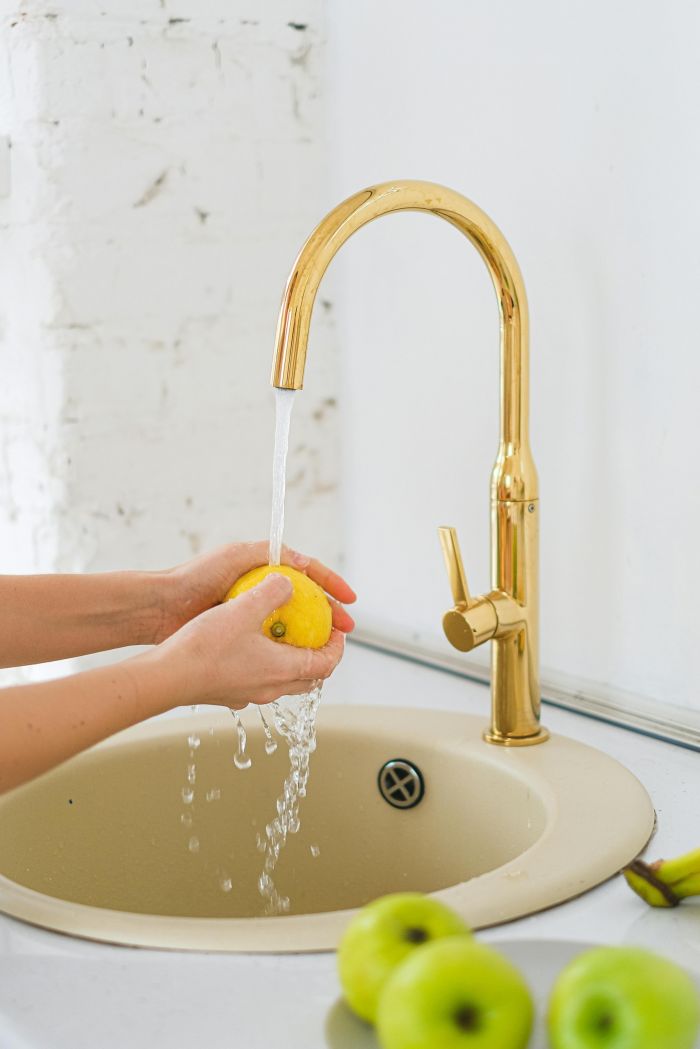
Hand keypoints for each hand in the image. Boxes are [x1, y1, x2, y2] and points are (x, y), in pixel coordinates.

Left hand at [152, 540, 355, 643]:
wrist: (160, 608)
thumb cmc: (194, 578)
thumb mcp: (236, 555)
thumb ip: (269, 554)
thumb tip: (304, 564)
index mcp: (264, 569)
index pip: (309, 575)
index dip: (333, 586)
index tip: (351, 601)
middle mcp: (262, 592)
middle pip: (308, 604)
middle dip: (331, 615)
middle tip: (346, 630)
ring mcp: (253, 617)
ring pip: (295, 627)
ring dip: (315, 637)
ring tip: (329, 648)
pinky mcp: (241, 638)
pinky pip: (273, 645)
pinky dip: (290, 651)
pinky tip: (300, 661)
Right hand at [156, 573, 345, 707]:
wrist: (166, 676)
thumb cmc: (205, 645)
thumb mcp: (244, 608)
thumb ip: (272, 591)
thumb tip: (289, 581)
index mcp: (283, 670)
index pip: (326, 664)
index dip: (337, 646)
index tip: (337, 629)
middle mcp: (270, 689)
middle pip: (310, 678)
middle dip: (320, 657)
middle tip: (318, 635)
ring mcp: (249, 695)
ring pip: (284, 682)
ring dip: (293, 662)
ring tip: (286, 638)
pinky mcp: (229, 695)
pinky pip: (259, 681)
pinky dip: (267, 666)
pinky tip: (250, 646)